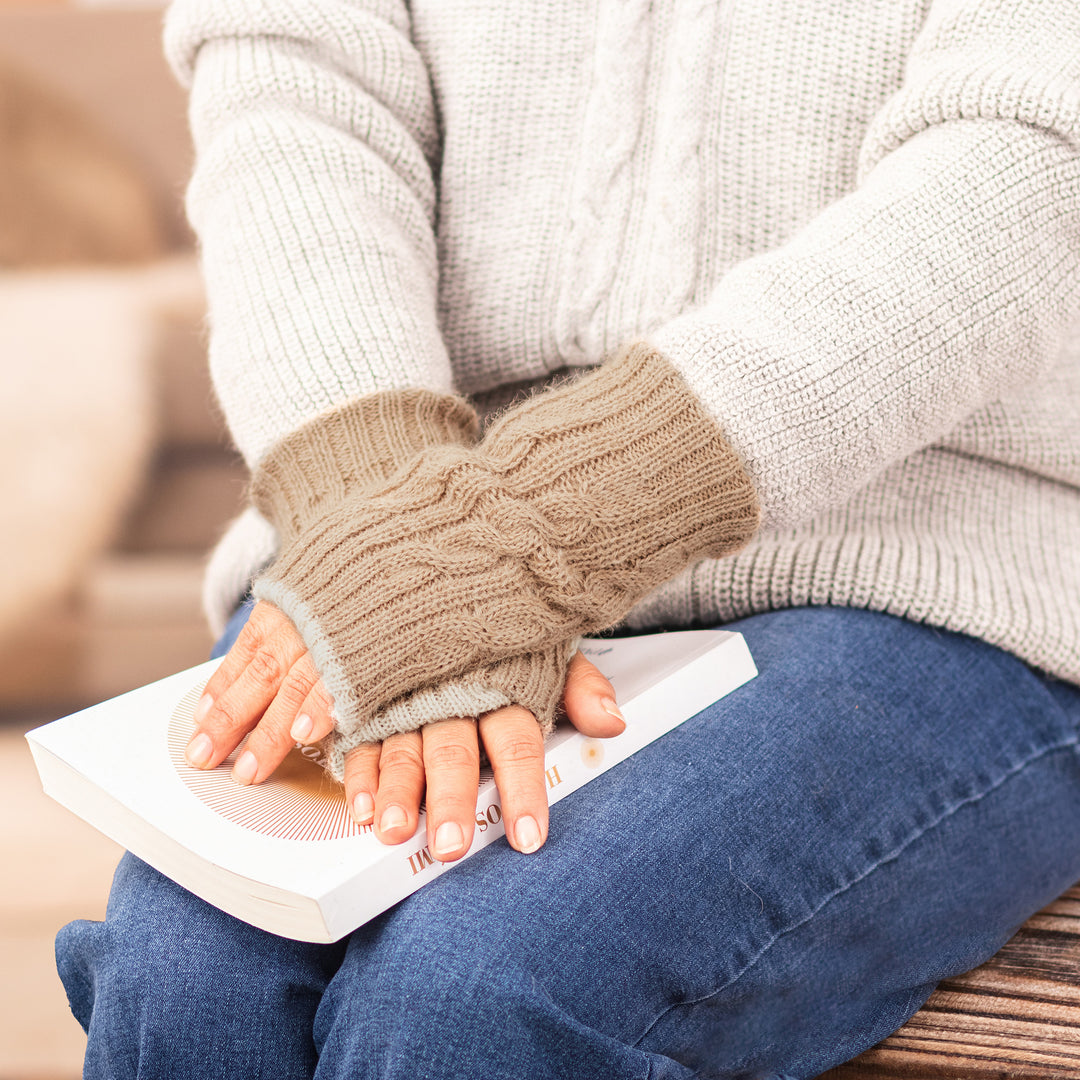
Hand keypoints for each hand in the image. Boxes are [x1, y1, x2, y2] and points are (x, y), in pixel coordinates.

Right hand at [186, 601, 624, 856]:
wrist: (430, 511)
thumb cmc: (489, 586)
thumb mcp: (538, 627)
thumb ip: (574, 678)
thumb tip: (616, 723)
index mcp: (490, 665)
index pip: (515, 733)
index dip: (525, 786)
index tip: (527, 838)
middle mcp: (437, 667)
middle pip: (444, 743)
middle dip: (446, 798)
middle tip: (440, 846)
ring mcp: (381, 651)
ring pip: (377, 725)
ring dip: (374, 780)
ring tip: (373, 821)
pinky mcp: (325, 632)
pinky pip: (299, 683)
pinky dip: (279, 722)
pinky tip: (251, 755)